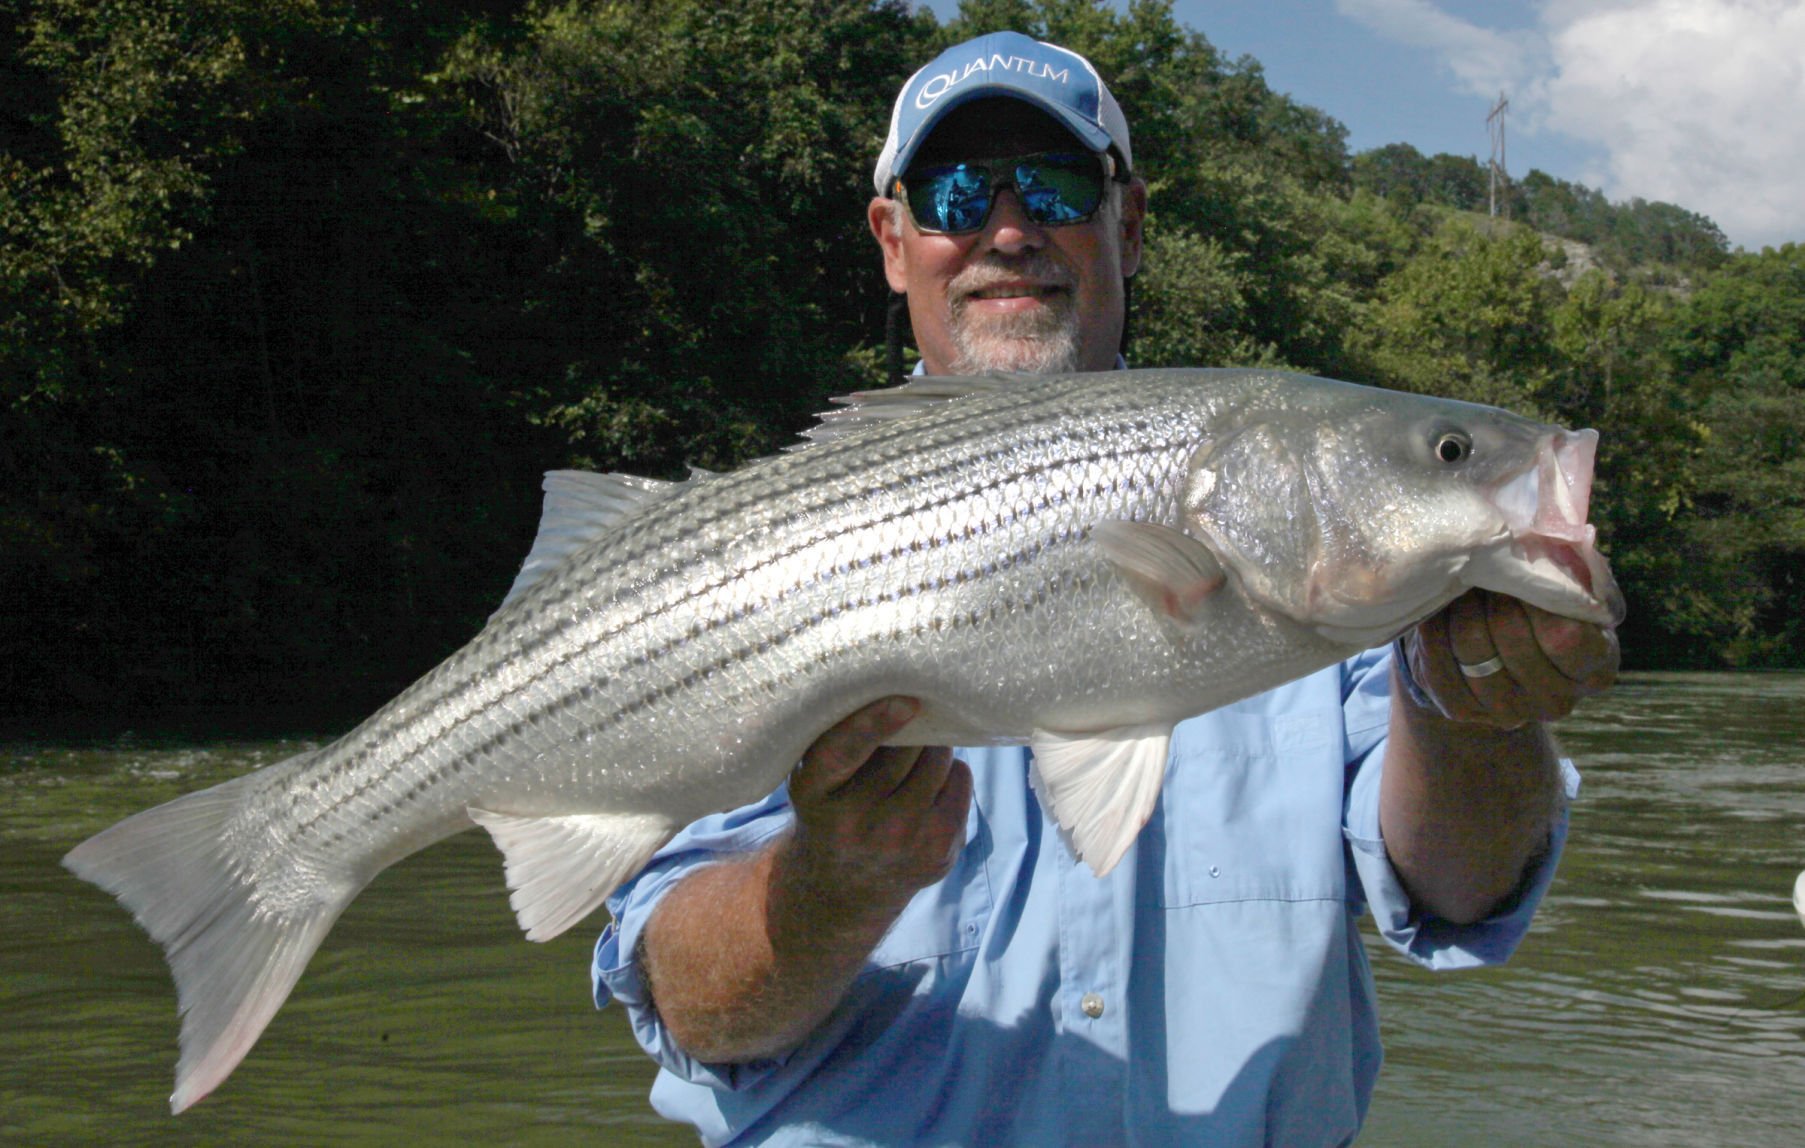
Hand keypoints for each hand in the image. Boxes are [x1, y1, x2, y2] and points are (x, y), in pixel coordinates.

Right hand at [785, 697, 972, 911]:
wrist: (843, 886)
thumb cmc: (832, 807)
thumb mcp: (815, 777)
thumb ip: (842, 738)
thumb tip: (899, 688)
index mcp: (813, 793)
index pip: (844, 751)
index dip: (875, 721)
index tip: (905, 700)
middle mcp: (854, 823)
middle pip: (905, 750)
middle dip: (913, 726)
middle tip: (910, 719)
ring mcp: (899, 841)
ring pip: (937, 761)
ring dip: (933, 748)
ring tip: (917, 756)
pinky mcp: (937, 852)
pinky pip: (960, 781)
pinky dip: (951, 772)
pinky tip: (931, 784)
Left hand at [1401, 589, 1618, 729]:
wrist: (1497, 639)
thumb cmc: (1541, 601)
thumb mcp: (1566, 583)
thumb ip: (1564, 569)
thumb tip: (1540, 538)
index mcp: (1596, 667)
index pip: (1565, 637)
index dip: (1536, 597)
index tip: (1521, 571)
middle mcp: (1559, 701)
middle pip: (1511, 638)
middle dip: (1493, 593)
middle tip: (1484, 570)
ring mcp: (1512, 712)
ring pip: (1472, 651)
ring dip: (1460, 609)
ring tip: (1463, 588)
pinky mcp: (1465, 712)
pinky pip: (1438, 669)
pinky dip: (1434, 633)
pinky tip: (1438, 613)